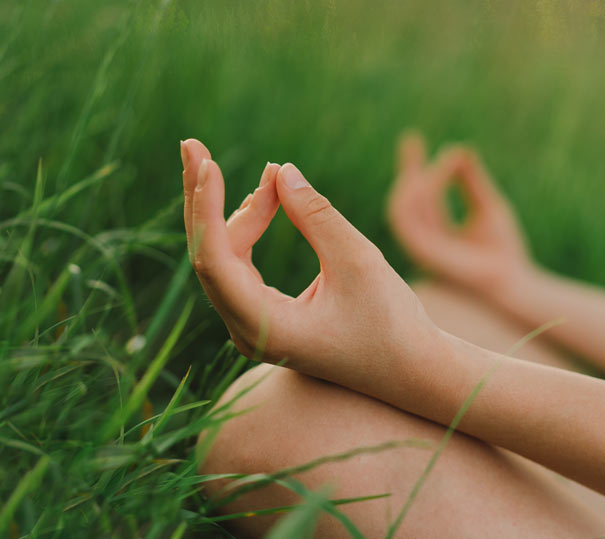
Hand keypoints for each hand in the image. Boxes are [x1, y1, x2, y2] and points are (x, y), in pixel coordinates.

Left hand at [180, 139, 439, 388]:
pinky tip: (266, 200)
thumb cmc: (392, 323)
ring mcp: (253, 327)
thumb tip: (279, 171)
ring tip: (272, 177)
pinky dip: (250, 231)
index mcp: (266, 328)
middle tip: (193, 146)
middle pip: (209, 256)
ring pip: (224, 259)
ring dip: (240, 213)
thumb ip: (315, 215)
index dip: (205, 206)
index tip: (205, 161)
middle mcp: (248, 332)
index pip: (214, 260)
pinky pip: (240, 267)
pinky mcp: (265, 318)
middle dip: (203, 199)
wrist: (411, 371)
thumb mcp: (359, 261)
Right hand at [387, 132, 532, 293]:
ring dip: (413, 181)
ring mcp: (419, 248)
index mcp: (436, 231)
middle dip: (406, 169)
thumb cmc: (503, 250)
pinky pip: (407, 220)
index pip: (418, 194)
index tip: (412, 138)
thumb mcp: (488, 206)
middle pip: (404, 198)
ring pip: (400, 207)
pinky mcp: (421, 253)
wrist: (512, 281)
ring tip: (436, 162)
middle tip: (413, 140)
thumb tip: (459, 149)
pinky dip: (417, 196)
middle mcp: (422, 239)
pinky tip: (431, 178)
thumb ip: (472, 181)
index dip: (413, 166)